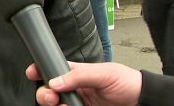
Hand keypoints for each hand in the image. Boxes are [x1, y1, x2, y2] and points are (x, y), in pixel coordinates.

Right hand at [25, 62, 141, 105]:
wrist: (141, 103)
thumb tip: (55, 81)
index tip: (32, 73)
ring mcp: (78, 104)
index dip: (40, 70)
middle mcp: (75, 90)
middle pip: (49, 91)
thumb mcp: (104, 73)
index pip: (54, 70)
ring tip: (59, 105)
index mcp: (78, 74)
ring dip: (52, 105)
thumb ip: (79, 75)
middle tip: (51, 97)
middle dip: (44, 94)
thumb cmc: (127, 83)